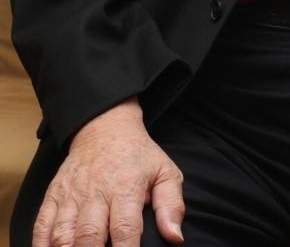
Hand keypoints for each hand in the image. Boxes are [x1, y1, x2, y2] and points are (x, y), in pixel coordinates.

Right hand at [32, 98, 183, 246]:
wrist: (105, 126)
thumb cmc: (137, 155)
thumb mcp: (164, 171)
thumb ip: (171, 204)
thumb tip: (175, 237)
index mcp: (125, 188)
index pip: (124, 230)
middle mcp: (96, 192)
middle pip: (89, 236)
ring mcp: (71, 194)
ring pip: (63, 234)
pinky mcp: (54, 194)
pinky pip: (42, 225)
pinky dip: (42, 245)